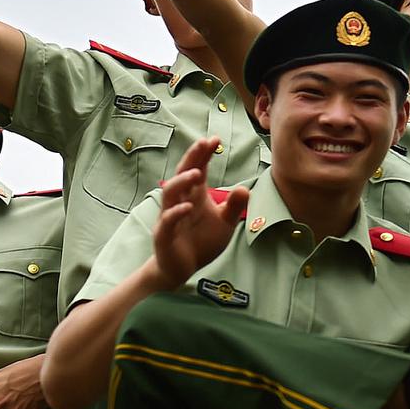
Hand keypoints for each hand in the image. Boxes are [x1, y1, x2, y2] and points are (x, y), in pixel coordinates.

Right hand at [149, 137, 249, 287]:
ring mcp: (169, 216)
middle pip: (182, 174)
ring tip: (198, 173)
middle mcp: (180, 201)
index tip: (215, 139)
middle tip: (203, 143)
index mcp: (194, 195)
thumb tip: (245, 189)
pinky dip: (176, 213)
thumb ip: (233, 206)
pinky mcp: (164, 235)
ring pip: (170, 193)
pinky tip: (188, 207)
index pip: (198, 168)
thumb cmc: (202, 242)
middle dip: (192, 158)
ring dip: (182, 182)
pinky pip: (167, 221)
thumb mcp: (224, 223)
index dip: (204, 154)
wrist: (182, 269)